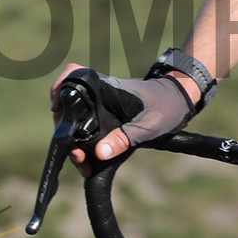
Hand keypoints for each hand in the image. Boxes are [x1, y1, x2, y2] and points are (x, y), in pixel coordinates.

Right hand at [50, 63, 199, 164]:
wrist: (180, 104)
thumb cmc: (167, 106)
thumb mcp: (150, 124)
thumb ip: (126, 138)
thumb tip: (100, 153)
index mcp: (107, 87)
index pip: (75, 74)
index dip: (60, 86)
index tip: (56, 108)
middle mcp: (100, 94)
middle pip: (68, 107)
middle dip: (64, 131)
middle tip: (77, 156)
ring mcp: (101, 107)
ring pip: (75, 121)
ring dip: (73, 142)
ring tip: (82, 163)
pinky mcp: (105, 119)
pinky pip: (86, 129)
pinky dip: (82, 144)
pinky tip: (88, 161)